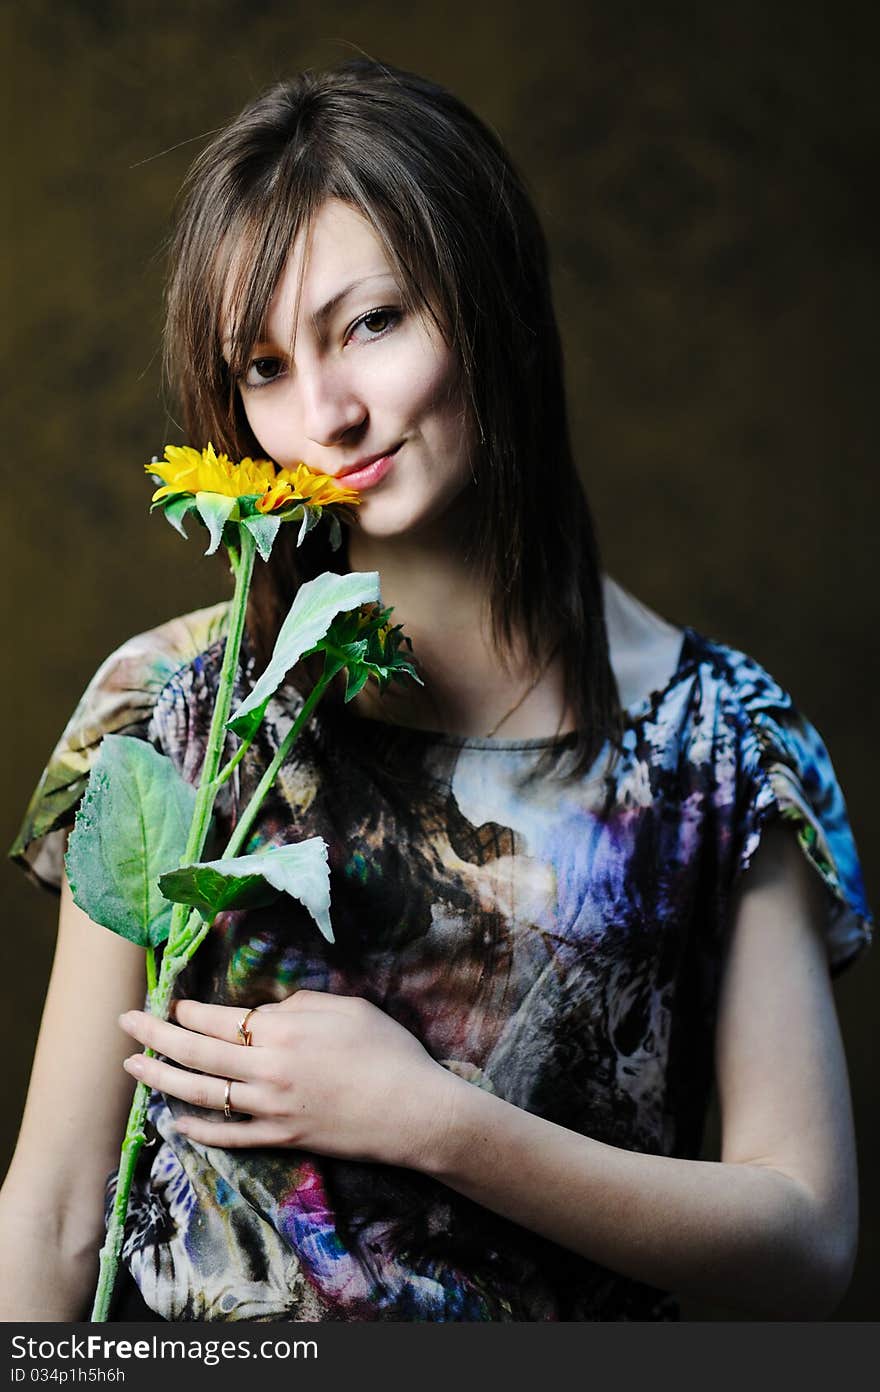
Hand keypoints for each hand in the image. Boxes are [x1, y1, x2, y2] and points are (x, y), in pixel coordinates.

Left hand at [118, 991, 456, 1169]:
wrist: (416, 1112)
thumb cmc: (389, 1051)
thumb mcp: (348, 1007)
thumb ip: (301, 1005)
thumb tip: (269, 1011)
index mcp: (283, 1030)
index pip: (219, 1018)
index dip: (188, 1010)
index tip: (171, 1002)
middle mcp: (267, 1070)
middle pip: (197, 1052)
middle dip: (155, 1035)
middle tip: (125, 1022)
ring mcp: (271, 1109)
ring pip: (202, 1093)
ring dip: (161, 1080)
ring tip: (132, 1068)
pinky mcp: (282, 1138)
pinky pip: (230, 1135)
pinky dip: (199, 1128)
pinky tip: (176, 1120)